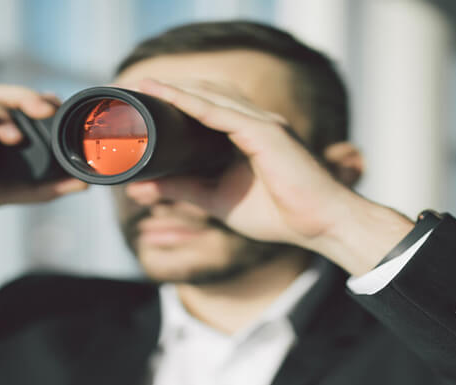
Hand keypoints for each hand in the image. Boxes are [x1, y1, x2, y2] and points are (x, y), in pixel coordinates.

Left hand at [131, 79, 412, 274]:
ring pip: (212, 98)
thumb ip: (184, 188)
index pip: (206, 108)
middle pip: (206, 94)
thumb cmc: (277, 214)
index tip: (145, 101)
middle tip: (138, 88)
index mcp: (246, 135)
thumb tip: (146, 185)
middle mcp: (255, 123)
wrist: (317, 226)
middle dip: (172, 89)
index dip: (177, 100)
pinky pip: (223, 114)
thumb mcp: (217, 200)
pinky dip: (194, 104)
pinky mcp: (266, 133)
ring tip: (147, 85)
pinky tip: (171, 98)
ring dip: (177, 90)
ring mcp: (262, 124)